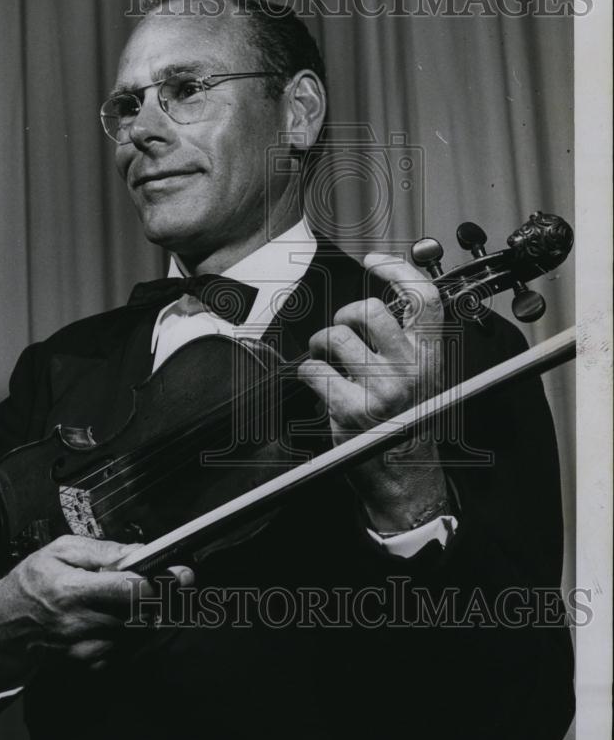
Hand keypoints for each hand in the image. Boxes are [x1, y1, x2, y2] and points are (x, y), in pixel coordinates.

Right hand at [0, 536, 193, 689]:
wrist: (2, 629)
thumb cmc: (31, 582)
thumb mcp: (59, 551)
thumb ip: (101, 551)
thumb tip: (137, 553)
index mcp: (73, 590)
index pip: (130, 590)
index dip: (161, 581)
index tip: (183, 573)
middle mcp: (82, 624)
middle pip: (142, 612)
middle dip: (163, 596)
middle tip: (175, 581)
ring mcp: (87, 649)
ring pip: (139, 631)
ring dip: (148, 613)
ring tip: (140, 597)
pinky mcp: (90, 665)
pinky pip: (127, 648)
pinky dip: (133, 632)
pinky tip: (121, 617)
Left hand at [298, 253, 449, 532]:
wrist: (405, 478)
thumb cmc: (409, 424)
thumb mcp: (424, 378)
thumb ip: (408, 342)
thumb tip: (380, 301)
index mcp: (431, 358)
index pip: (424, 299)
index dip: (398, 270)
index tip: (376, 261)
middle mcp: (410, 371)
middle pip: (367, 310)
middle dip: (345, 316)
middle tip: (343, 333)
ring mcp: (380, 391)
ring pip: (334, 337)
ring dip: (322, 345)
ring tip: (329, 361)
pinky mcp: (350, 410)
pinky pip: (313, 370)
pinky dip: (308, 374)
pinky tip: (321, 386)